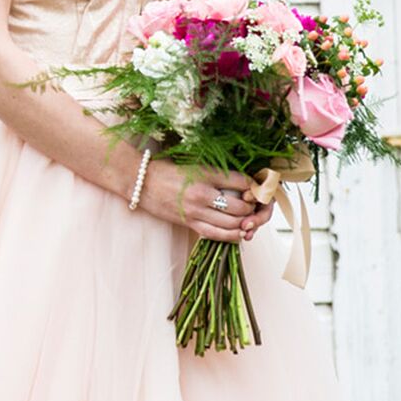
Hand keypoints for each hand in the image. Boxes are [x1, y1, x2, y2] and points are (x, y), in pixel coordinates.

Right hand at [138, 158, 274, 243]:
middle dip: (253, 207)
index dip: (255, 186)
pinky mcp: (190, 224)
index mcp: (205, 173)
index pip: (241, 182)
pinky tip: (239, 232)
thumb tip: (245, 183)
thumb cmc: (169, 170)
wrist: (142, 182)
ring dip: (245, 222)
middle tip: (255, 203)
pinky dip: (232, 235)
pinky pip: (217, 234)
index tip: (258, 186)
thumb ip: (219, 173)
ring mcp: (196, 212)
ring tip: (249, 217)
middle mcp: (202, 194)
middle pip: (240, 206)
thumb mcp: (197, 165)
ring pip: (232, 223)